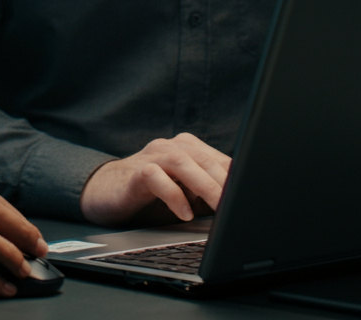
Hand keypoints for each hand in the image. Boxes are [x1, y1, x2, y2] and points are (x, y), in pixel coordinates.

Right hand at [80, 132, 230, 226]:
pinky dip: (173, 195)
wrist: (106, 192)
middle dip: (225, 183)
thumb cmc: (151, 196)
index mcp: (187, 148)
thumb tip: (238, 206)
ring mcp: (151, 156)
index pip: (220, 160)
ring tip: (220, 208)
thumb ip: (207, 194)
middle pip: (204, 159)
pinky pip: (156, 177)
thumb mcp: (185, 195)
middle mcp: (170, 147)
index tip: (253, 199)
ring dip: (205, 186)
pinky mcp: (134, 172)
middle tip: (240, 205)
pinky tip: (184, 213)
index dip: (238, 179)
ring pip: (182, 163)